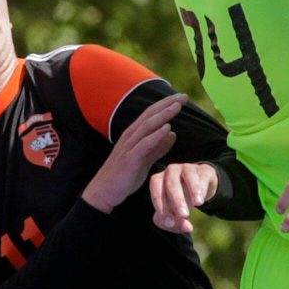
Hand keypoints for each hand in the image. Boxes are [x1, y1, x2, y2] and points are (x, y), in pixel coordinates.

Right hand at [82, 95, 186, 213]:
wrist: (105, 192)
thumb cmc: (125, 175)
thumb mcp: (146, 159)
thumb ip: (158, 147)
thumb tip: (173, 134)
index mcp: (135, 134)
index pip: (152, 114)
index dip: (166, 104)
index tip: (182, 97)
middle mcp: (131, 136)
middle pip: (150, 115)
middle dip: (167, 104)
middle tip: (184, 96)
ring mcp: (129, 146)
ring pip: (147, 126)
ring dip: (163, 115)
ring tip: (177, 106)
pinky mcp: (129, 158)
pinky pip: (144, 144)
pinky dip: (155, 135)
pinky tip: (167, 128)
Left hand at [150, 161, 218, 233]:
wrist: (199, 185)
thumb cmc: (179, 200)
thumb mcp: (172, 214)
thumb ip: (174, 224)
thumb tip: (188, 228)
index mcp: (158, 181)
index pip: (157, 193)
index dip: (162, 208)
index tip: (170, 222)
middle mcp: (170, 172)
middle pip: (171, 184)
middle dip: (177, 201)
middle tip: (184, 215)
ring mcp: (186, 168)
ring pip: (188, 176)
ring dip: (193, 190)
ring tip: (198, 204)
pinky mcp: (201, 170)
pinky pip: (201, 177)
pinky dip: (202, 188)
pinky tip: (202, 199)